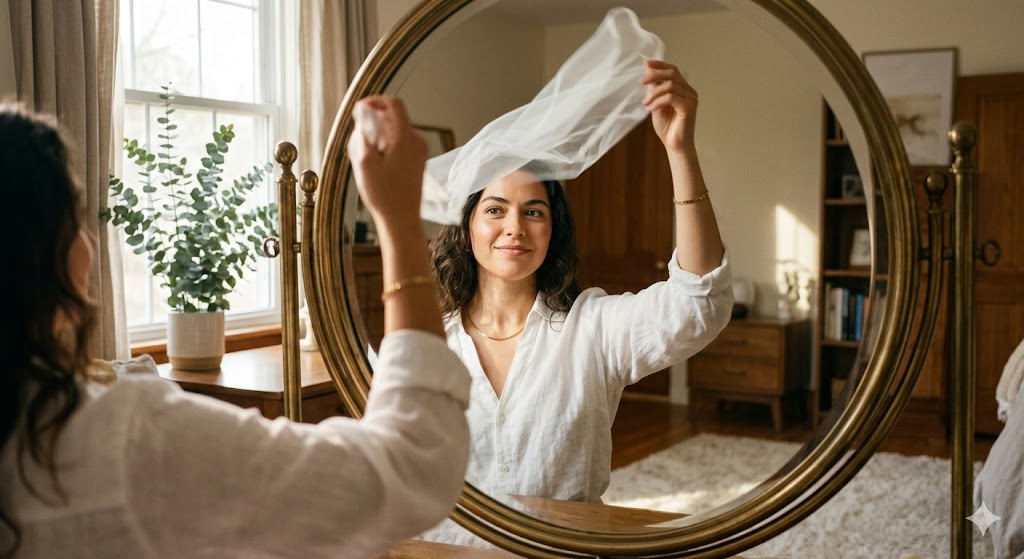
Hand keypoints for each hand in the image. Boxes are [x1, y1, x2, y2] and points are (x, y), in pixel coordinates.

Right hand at [346, 96, 427, 224]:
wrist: (401, 220)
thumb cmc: (383, 195)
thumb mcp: (364, 162)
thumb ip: (363, 134)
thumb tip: (362, 115)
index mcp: (405, 138)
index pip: (393, 103)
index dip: (375, 101)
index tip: (360, 109)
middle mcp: (416, 141)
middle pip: (393, 117)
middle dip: (373, 123)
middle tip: (359, 142)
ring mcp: (419, 152)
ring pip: (395, 131)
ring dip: (378, 137)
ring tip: (366, 158)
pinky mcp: (417, 161)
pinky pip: (399, 144)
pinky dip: (385, 147)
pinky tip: (376, 166)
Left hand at [640, 60, 697, 154]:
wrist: (675, 146)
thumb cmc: (667, 127)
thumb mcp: (657, 104)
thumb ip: (656, 90)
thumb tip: (648, 74)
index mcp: (683, 89)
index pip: (673, 70)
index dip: (659, 64)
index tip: (646, 63)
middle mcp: (690, 92)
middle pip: (672, 73)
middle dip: (654, 75)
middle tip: (641, 81)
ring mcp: (691, 99)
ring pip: (670, 85)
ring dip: (654, 93)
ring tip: (646, 104)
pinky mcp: (689, 108)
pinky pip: (671, 97)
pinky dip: (658, 101)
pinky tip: (652, 109)